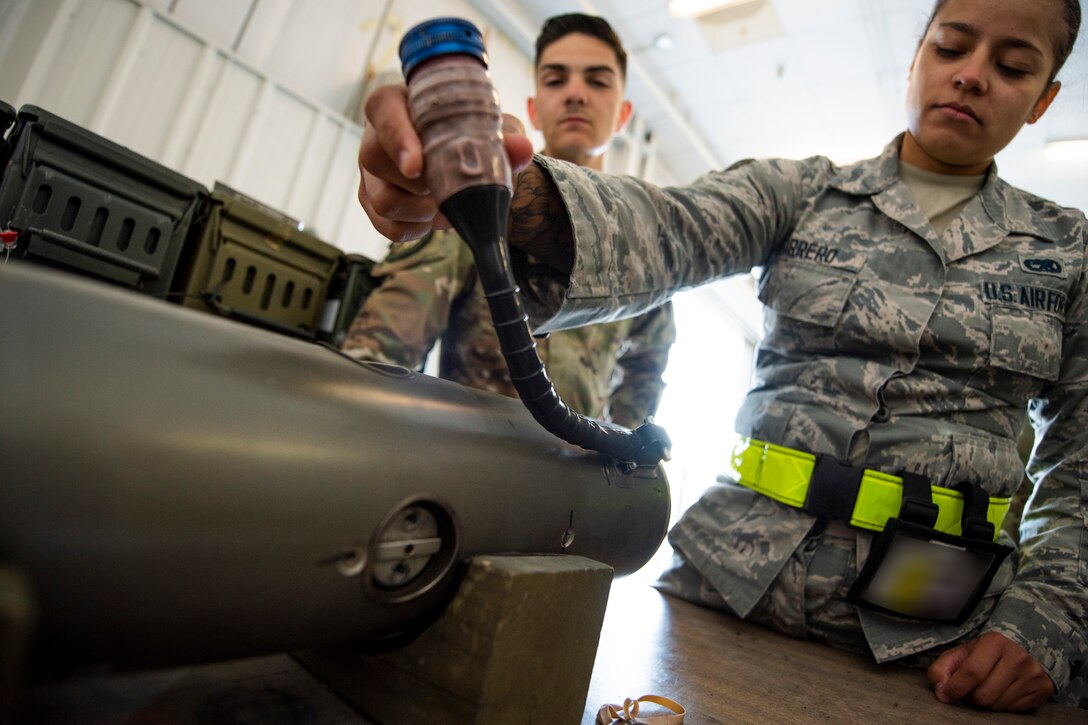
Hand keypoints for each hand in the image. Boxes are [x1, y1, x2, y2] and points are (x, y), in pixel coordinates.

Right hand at [357, 84, 533, 242]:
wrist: (464, 158)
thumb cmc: (470, 132)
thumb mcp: (491, 128)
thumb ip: (505, 136)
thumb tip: (521, 149)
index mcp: (398, 104)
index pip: (382, 109)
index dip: (396, 138)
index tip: (417, 167)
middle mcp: (374, 136)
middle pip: (376, 160)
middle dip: (421, 184)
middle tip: (452, 187)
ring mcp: (370, 173)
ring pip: (382, 200)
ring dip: (422, 211)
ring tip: (449, 205)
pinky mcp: (373, 202)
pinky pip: (388, 227)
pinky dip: (417, 230)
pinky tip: (436, 218)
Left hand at [927, 632, 1053, 710]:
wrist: (1021, 648)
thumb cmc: (985, 653)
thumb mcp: (961, 653)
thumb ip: (942, 668)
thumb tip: (941, 691)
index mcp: (994, 642)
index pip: (972, 672)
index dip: (955, 688)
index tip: (946, 695)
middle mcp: (1018, 657)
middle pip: (984, 695)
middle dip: (971, 697)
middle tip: (970, 689)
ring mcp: (1033, 674)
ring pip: (997, 705)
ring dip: (985, 702)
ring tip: (986, 688)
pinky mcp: (1042, 689)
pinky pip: (1013, 711)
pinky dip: (1002, 706)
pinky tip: (1001, 692)